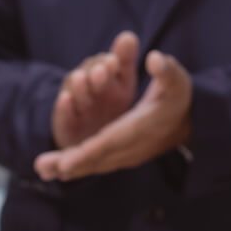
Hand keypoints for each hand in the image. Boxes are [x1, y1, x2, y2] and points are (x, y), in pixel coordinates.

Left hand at [35, 50, 191, 181]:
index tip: (67, 161)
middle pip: (97, 158)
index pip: (112, 140)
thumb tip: (155, 59)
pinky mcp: (122, 156)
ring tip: (42, 170)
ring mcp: (127, 155)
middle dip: (70, 163)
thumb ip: (166, 70)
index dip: (89, 150)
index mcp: (142, 127)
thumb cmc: (178, 97)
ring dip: (68, 168)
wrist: (188, 123)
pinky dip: (77, 168)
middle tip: (45, 168)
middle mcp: (132, 146)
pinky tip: (55, 171)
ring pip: (94, 164)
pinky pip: (96, 164)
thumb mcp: (177, 80)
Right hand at [51, 31, 138, 148]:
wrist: (91, 137)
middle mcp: (84, 82)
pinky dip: (65, 106)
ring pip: (75, 91)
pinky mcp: (64, 119)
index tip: (114, 61)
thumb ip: (125, 60)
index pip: (104, 62)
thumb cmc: (110, 105)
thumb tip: (128, 35)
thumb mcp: (122, 84)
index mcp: (102, 72)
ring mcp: (73, 100)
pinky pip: (63, 112)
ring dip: (79, 86)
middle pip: (87, 74)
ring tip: (81, 79)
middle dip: (95, 73)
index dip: (109, 63)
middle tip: (102, 71)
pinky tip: (66, 100)